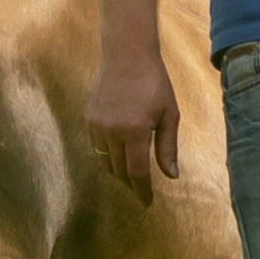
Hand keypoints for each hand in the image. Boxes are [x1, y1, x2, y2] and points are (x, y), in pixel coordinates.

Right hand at [89, 41, 182, 200]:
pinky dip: (106, 155)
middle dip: (130, 183)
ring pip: (104, 161)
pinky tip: (117, 154)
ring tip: (129, 173)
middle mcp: (111, 132)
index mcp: (134, 132)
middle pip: (119, 170)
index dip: (141, 191)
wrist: (127, 55)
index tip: (146, 203)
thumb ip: (168, 147)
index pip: (136, 172)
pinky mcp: (88, 119)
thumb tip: (171, 176)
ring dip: (117, 171)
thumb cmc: (154, 83)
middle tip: (141, 189)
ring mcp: (97, 126)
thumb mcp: (169, 114)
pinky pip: (95, 147)